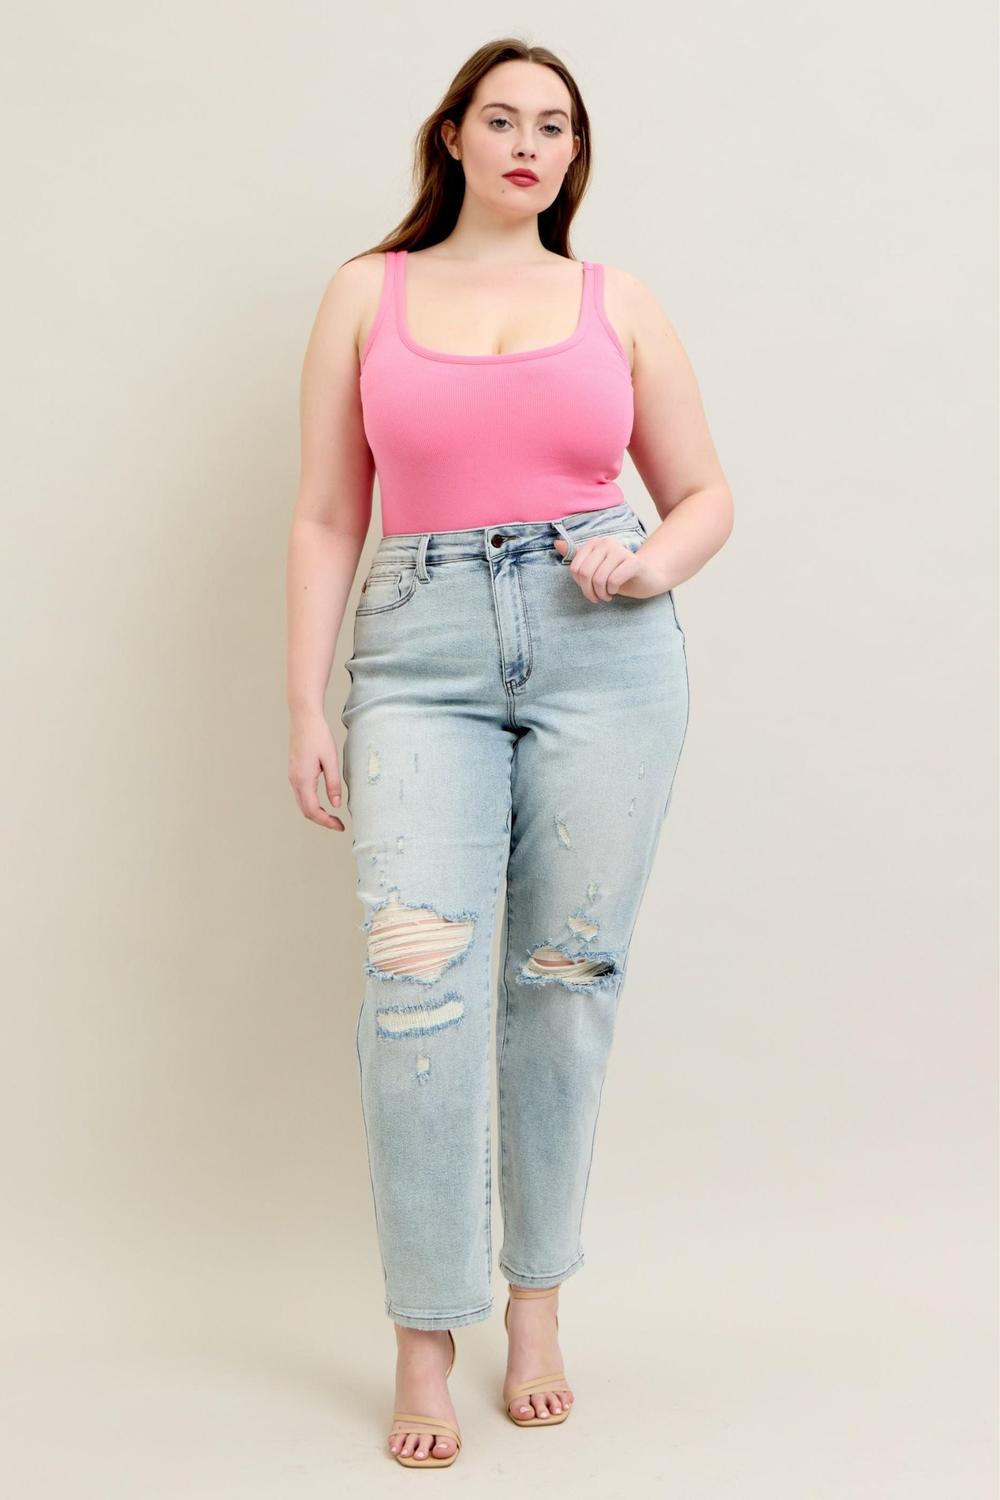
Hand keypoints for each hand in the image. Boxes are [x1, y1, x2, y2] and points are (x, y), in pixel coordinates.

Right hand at [288, 707, 345, 829]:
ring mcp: (292, 776)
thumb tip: (336, 804)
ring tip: (333, 816)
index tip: (340, 826)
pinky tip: (323, 802)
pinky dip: (311, 803)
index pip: (313, 811)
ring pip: (302, 804)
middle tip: (338, 824)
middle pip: (305, 811)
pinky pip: (301, 794)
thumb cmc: (318, 735)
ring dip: (316, 813)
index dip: (326, 822)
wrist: (304, 718)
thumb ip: (333, 784)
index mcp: (303, 780)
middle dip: (322, 820)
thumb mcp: (331, 760)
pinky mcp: (294, 772)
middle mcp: (294, 780)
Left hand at [552, 534, 665, 602]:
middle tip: (598, 597)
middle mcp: (606, 543)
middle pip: (585, 574)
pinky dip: (613, 591)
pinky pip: (613, 581)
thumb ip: (576, 556)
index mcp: (594, 543)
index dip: (580, 585)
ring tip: (607, 595)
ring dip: (602, 593)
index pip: (575, 568)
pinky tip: (616, 590)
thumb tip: (556, 543)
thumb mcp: (594, 567)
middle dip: (589, 591)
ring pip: (599, 579)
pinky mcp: (633, 562)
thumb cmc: (617, 574)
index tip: (589, 590)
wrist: (647, 577)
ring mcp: (621, 551)